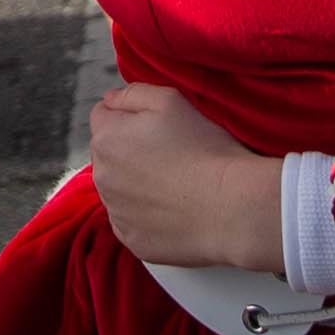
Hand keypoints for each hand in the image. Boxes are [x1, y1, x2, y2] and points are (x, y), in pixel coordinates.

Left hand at [82, 81, 280, 268]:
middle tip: (171, 155)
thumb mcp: (170, 100)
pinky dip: (147, 216)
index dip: (130, 116)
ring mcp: (116, 212)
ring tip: (176, 184)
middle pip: (109, 155)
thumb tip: (111, 99)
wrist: (232, 206)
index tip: (157, 126)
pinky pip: (132, 222)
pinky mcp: (132, 240)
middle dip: (130, 151)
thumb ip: (132, 94)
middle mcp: (102, 177)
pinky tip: (175, 209)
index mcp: (107, 139)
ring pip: (119, 190)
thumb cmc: (205, 149)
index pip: (103, 117)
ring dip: (136, 185)